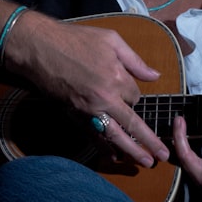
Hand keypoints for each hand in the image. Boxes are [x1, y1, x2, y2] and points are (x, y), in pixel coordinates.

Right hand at [16, 14, 170, 166]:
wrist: (39, 47)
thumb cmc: (75, 39)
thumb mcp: (111, 40)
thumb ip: (135, 61)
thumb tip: (155, 75)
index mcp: (117, 78)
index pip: (135, 96)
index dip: (134, 94)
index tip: (127, 88)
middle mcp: (105, 98)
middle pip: (132, 124)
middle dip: (149, 141)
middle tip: (162, 156)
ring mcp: (88, 109)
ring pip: (114, 135)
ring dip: (131, 151)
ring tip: (145, 163)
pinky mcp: (74, 114)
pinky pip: (92, 135)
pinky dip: (103, 147)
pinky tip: (113, 157)